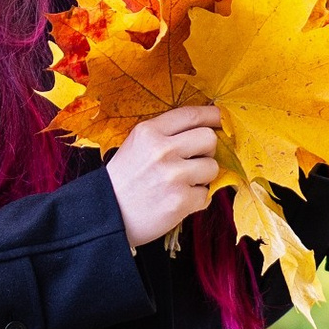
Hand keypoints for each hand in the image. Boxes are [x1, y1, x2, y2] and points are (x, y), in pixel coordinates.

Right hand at [106, 105, 222, 247]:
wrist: (107, 214)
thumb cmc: (125, 179)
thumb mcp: (137, 145)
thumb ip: (166, 135)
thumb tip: (205, 129)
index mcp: (149, 132)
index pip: (191, 115)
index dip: (212, 116)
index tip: (220, 119)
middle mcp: (162, 150)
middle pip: (209, 138)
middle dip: (207, 150)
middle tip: (195, 160)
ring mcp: (173, 176)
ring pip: (212, 168)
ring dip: (203, 178)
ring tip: (183, 184)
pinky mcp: (180, 201)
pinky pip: (206, 195)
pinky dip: (196, 200)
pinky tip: (178, 201)